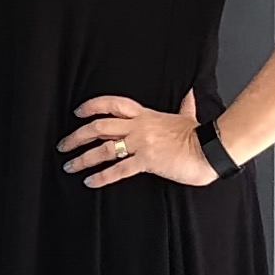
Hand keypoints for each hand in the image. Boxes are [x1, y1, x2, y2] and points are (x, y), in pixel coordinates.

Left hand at [57, 90, 215, 187]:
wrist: (211, 148)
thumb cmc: (200, 135)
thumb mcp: (188, 115)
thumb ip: (185, 104)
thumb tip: (189, 93)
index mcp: (145, 114)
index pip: (112, 105)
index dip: (92, 107)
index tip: (78, 113)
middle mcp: (138, 127)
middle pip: (99, 127)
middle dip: (78, 136)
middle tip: (64, 145)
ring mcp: (141, 144)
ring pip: (104, 149)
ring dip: (83, 158)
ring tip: (69, 166)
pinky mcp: (147, 162)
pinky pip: (118, 170)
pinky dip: (102, 176)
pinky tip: (90, 181)